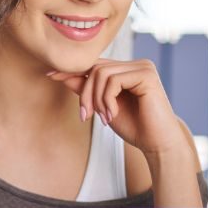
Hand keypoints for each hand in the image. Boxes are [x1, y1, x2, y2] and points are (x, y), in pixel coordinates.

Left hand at [49, 59, 186, 155]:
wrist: (156, 142)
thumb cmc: (133, 126)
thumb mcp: (102, 107)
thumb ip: (86, 90)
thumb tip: (62, 75)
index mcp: (126, 70)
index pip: (94, 65)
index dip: (71, 70)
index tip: (50, 75)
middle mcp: (135, 64)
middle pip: (94, 68)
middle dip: (85, 93)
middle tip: (86, 116)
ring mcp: (142, 67)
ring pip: (101, 74)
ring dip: (96, 100)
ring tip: (103, 118)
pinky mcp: (146, 74)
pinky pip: (113, 80)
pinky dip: (106, 100)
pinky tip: (112, 115)